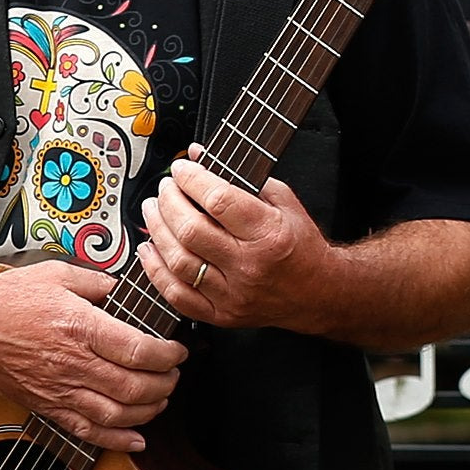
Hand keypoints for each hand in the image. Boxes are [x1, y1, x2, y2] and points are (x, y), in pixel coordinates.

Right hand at [0, 261, 186, 450]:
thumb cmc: (4, 302)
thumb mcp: (55, 274)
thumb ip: (96, 281)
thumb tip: (122, 289)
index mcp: (80, 327)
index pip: (141, 351)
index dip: (169, 355)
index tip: (177, 350)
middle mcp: (73, 363)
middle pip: (136, 386)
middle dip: (166, 383)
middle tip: (173, 374)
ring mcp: (60, 389)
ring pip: (118, 414)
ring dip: (148, 411)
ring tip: (159, 399)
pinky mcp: (48, 405)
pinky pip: (88, 431)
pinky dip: (117, 440)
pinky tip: (135, 438)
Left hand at [142, 162, 332, 334]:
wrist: (319, 292)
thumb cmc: (299, 244)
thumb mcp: (283, 202)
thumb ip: (242, 177)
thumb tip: (198, 155)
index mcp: (269, 234)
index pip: (219, 201)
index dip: (192, 180)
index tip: (181, 169)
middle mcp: (250, 266)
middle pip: (191, 230)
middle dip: (169, 202)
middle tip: (164, 188)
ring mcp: (234, 294)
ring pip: (179, 262)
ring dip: (157, 231)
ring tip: (152, 211)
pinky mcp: (222, 314)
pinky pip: (176, 294)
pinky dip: (154, 270)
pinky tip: (149, 249)